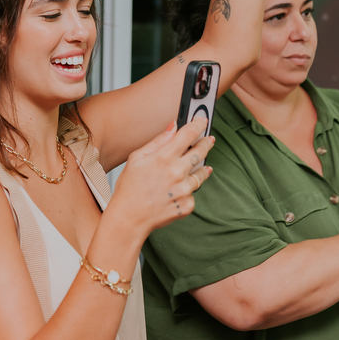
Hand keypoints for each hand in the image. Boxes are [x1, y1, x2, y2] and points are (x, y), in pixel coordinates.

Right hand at [106, 119, 214, 238]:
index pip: (188, 134)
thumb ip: (157, 141)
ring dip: (201, 168)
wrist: (129, 218)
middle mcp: (177, 172)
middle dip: (206, 143)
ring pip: (201, 173)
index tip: (203, 121)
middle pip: (201, 151)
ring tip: (194, 167)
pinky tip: (177, 190)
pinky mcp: (188, 204)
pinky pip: (193, 192)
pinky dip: (188, 190)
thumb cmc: (129, 188)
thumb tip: (172, 127)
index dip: (198, 124)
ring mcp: (184, 189)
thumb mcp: (136, 158)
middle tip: (209, 139)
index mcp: (163, 157)